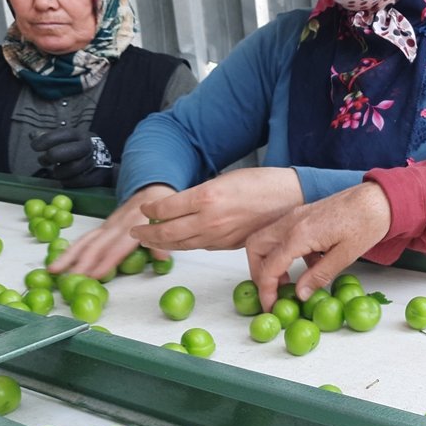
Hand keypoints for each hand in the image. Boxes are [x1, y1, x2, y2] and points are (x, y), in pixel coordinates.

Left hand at [31, 127, 115, 187]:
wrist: (105, 166)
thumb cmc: (81, 151)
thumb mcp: (70, 140)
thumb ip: (51, 138)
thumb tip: (33, 136)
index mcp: (80, 135)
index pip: (59, 135)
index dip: (43, 141)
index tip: (35, 147)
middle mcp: (88, 147)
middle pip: (59, 153)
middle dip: (49, 157)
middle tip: (44, 160)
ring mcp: (93, 162)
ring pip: (67, 169)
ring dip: (58, 172)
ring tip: (57, 170)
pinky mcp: (95, 177)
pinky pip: (75, 181)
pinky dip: (67, 181)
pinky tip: (67, 177)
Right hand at [49, 184, 174, 277]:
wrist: (152, 190)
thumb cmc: (161, 212)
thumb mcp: (168, 224)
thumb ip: (165, 243)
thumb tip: (162, 258)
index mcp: (134, 225)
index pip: (118, 247)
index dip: (106, 261)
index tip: (94, 275)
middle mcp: (117, 225)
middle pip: (96, 245)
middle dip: (81, 262)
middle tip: (69, 278)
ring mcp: (107, 225)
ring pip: (85, 241)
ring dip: (68, 256)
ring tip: (53, 270)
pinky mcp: (102, 227)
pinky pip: (84, 238)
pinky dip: (70, 250)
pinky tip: (58, 261)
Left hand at [131, 168, 304, 251]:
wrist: (290, 197)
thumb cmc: (261, 183)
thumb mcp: (223, 180)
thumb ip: (199, 195)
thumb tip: (178, 207)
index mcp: (206, 196)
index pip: (165, 208)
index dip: (150, 210)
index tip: (143, 210)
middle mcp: (210, 219)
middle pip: (167, 231)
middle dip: (147, 233)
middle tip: (135, 232)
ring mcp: (219, 235)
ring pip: (182, 243)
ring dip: (162, 242)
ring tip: (150, 240)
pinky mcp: (229, 244)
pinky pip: (201, 246)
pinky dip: (186, 244)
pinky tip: (180, 241)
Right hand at [246, 182, 391, 309]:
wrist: (378, 198)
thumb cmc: (366, 223)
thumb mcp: (345, 256)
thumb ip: (319, 276)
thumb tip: (300, 294)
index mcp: (299, 234)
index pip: (270, 266)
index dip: (266, 289)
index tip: (270, 305)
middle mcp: (291, 222)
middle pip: (256, 247)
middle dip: (258, 271)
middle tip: (272, 290)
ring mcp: (296, 216)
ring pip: (266, 239)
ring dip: (270, 261)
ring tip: (289, 282)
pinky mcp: (303, 215)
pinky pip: (283, 234)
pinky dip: (286, 251)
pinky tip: (309, 265)